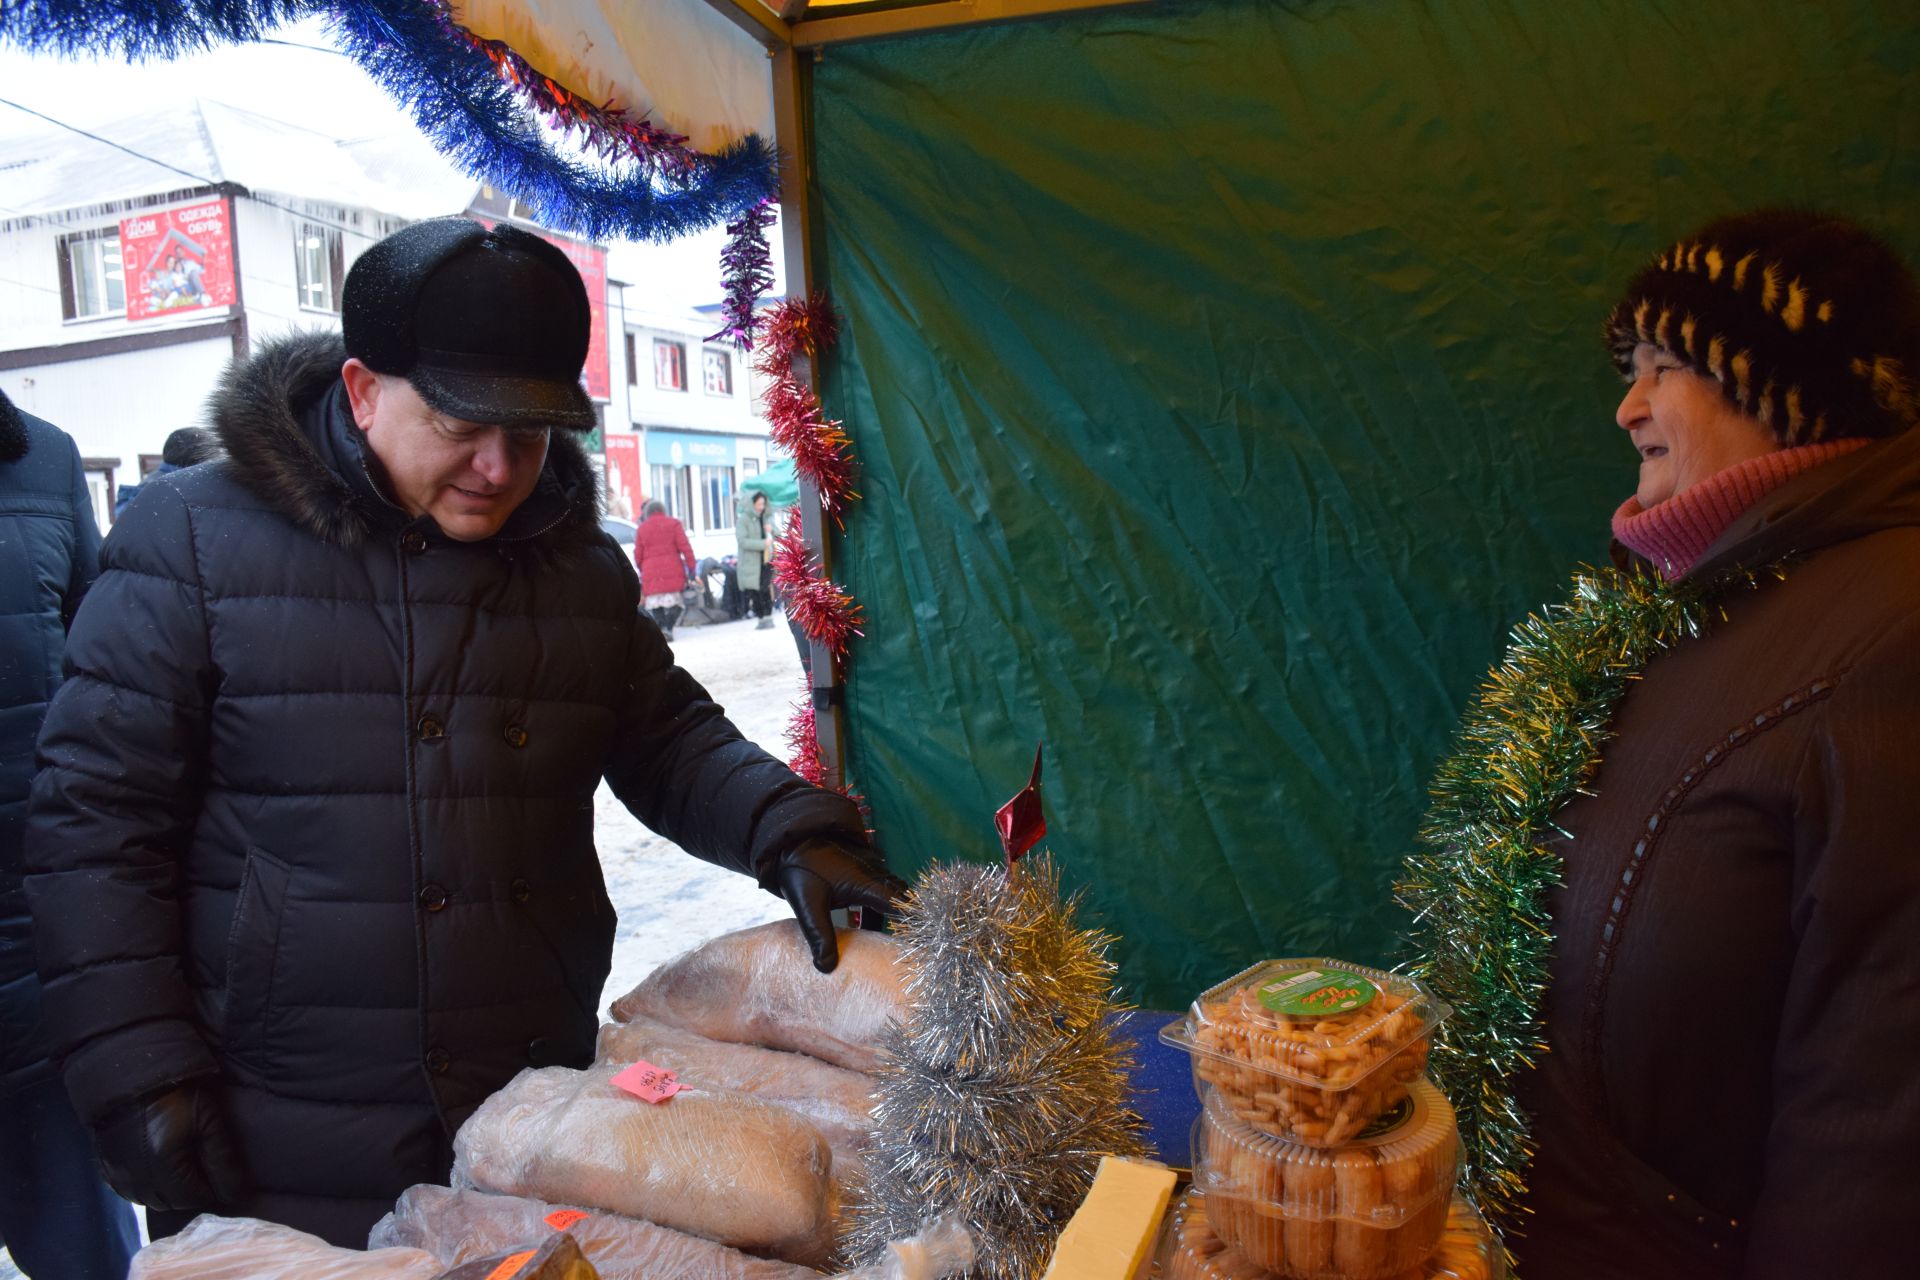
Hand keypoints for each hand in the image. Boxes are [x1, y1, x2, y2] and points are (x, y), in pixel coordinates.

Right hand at [92, 1078, 248, 1211]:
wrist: (132, 1078)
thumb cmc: (176, 1095)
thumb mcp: (207, 1121)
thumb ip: (221, 1160)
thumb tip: (236, 1194)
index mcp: (163, 1167)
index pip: (195, 1198)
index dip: (212, 1191)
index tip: (223, 1178)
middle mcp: (137, 1180)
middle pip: (172, 1203)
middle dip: (192, 1192)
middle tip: (204, 1171)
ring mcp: (117, 1177)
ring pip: (150, 1201)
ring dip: (169, 1192)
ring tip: (183, 1168)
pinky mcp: (106, 1170)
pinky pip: (130, 1192)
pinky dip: (147, 1187)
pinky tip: (158, 1169)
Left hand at [774, 839, 908, 972]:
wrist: (793, 838)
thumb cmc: (801, 868)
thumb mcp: (807, 906)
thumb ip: (820, 935)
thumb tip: (827, 968)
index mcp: (867, 883)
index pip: (902, 905)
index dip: (913, 923)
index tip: (918, 944)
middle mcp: (876, 874)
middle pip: (903, 900)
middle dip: (906, 922)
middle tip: (904, 949)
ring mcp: (872, 869)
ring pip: (893, 894)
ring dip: (893, 915)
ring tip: (886, 942)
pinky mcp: (865, 869)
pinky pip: (882, 889)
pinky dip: (881, 908)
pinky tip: (867, 924)